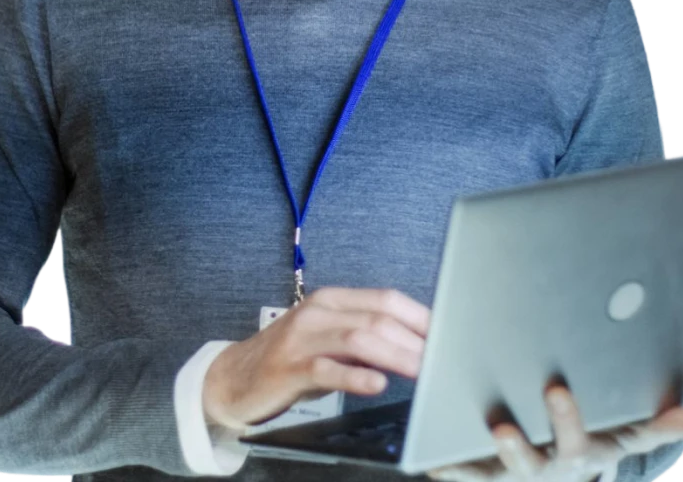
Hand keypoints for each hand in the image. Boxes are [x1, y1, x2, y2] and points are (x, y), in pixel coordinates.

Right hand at [203, 286, 430, 430]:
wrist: (234, 378)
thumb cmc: (292, 359)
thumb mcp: (329, 338)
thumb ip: (365, 335)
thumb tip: (418, 344)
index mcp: (333, 299)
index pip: (387, 299)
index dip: (421, 316)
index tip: (449, 334)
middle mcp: (318, 311)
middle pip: (378, 318)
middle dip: (416, 340)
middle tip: (443, 360)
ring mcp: (302, 337)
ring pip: (359, 339)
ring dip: (396, 355)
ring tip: (422, 371)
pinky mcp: (289, 367)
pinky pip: (327, 369)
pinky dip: (356, 375)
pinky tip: (377, 383)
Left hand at [427, 386, 682, 480]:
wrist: (557, 481)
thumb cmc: (588, 446)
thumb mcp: (621, 438)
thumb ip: (657, 426)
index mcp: (574, 455)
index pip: (573, 441)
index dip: (565, 419)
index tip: (553, 389)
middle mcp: (540, 469)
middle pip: (527, 462)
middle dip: (516, 445)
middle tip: (499, 426)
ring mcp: (506, 476)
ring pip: (487, 472)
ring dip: (469, 458)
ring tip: (448, 436)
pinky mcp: (477, 476)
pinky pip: (456, 475)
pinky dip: (443, 468)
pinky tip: (427, 457)